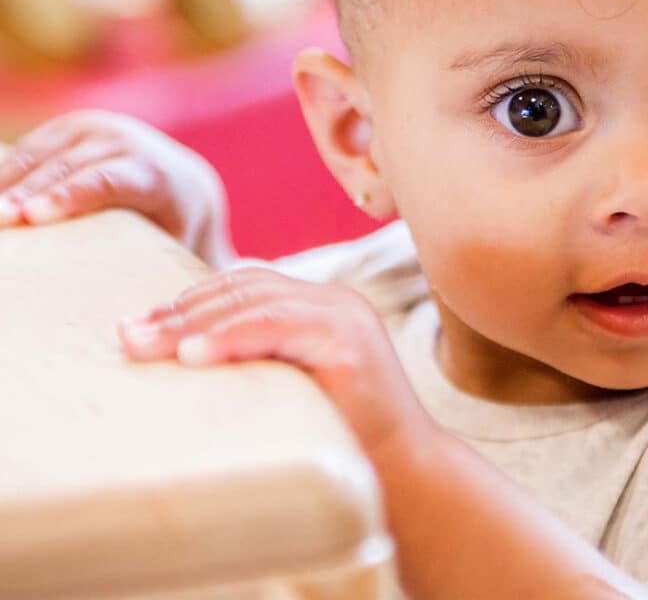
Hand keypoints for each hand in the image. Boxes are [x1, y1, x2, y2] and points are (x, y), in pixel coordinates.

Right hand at [0, 109, 235, 267]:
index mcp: (158, 176)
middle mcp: (129, 144)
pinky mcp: (72, 127)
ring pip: (43, 151)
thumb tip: (160, 329)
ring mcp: (98, 130)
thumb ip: (173, 278)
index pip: (110, 181)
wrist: (185, 185)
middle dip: (25, 190)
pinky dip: (4, 170)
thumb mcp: (182, 252)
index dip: (69, 195)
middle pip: (69, 166)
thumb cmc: (179, 234)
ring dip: (5, 180)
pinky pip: (31, 146)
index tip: (32, 216)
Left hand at [118, 266, 429, 458]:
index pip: (246, 286)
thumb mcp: (289, 389)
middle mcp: (334, 301)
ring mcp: (344, 314)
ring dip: (194, 321)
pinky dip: (229, 336)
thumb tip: (183, 355)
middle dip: (181, 309)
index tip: (140, 327)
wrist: (405, 474)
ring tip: (147, 344)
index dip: (190, 301)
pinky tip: (192, 354)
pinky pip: (277, 325)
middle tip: (128, 335)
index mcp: (320, 307)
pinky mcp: (349, 338)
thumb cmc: (343, 440)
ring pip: (256, 300)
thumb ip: (256, 361)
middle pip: (244, 287)